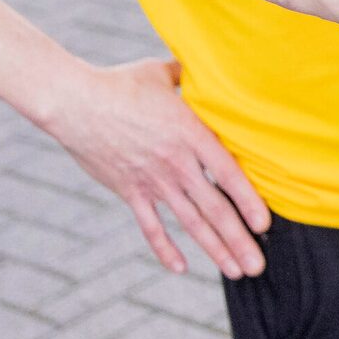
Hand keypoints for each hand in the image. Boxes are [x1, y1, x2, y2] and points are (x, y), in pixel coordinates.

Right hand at [38, 56, 269, 275]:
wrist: (74, 102)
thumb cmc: (119, 83)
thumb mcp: (161, 73)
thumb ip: (190, 76)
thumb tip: (209, 68)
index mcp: (189, 133)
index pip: (227, 173)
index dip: (248, 201)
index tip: (264, 224)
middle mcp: (175, 163)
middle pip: (214, 208)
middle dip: (238, 239)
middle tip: (258, 266)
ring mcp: (152, 181)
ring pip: (189, 222)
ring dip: (214, 249)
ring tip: (235, 270)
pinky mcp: (129, 191)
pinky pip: (150, 226)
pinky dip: (164, 248)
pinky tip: (180, 267)